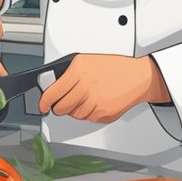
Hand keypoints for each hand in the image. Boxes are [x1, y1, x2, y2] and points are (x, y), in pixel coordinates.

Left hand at [37, 54, 169, 123]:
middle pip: (61, 108)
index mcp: (78, 70)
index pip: (52, 92)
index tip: (42, 105)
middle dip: (59, 108)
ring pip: (74, 115)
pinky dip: (89, 113)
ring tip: (86, 98)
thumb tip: (51, 87)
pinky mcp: (103, 113)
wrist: (138, 77)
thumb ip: (68, 74)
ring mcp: (95, 101)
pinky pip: (87, 119)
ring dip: (76, 110)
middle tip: (61, 104)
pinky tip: (97, 102)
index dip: (44, 102)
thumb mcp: (86, 61)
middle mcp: (85, 86)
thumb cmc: (113, 68)